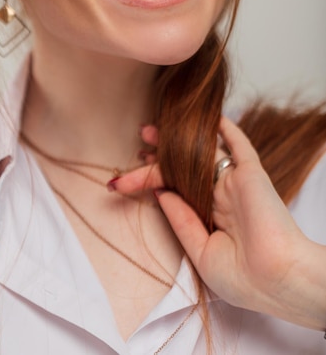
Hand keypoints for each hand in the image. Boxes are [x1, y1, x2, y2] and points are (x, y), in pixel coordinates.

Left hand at [112, 117, 325, 331]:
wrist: (275, 279)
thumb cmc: (242, 278)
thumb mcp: (200, 252)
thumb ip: (181, 220)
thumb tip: (160, 192)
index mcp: (209, 217)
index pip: (173, 190)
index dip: (147, 181)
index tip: (120, 181)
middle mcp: (220, 197)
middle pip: (184, 167)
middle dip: (159, 155)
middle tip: (139, 142)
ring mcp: (235, 183)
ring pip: (203, 153)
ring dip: (178, 139)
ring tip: (150, 130)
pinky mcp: (252, 173)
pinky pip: (239, 145)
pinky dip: (226, 129)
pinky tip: (211, 117)